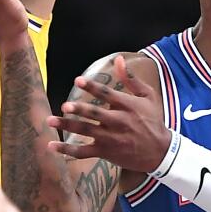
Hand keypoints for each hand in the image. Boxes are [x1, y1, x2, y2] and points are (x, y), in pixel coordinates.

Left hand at [46, 56, 166, 172]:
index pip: (107, 94)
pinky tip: (52, 145)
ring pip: (85, 131)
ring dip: (67, 126)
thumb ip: (131, 78)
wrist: (159, 152)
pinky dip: (67, 150)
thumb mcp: (148, 96)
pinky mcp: (105, 152)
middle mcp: (118, 122)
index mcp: (128, 106)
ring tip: (50, 121)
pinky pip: (83, 152)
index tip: (78, 80)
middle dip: (79, 110)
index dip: (92, 87)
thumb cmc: (153, 120)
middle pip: (95, 114)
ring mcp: (110, 139)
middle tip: (64, 106)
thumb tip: (118, 59)